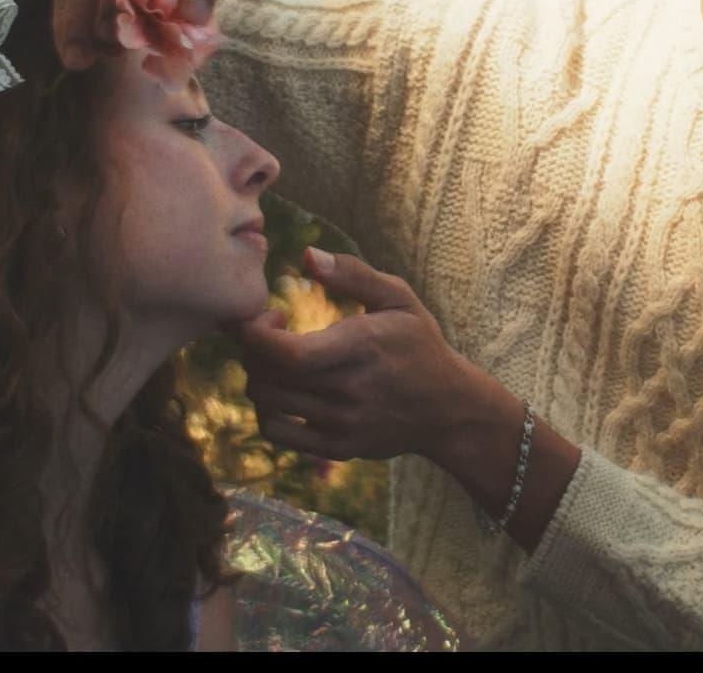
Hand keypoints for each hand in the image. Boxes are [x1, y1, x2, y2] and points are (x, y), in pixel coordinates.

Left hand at [230, 248, 485, 464]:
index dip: (258, 334)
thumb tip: (307, 255)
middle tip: (270, 331)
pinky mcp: (336, 447)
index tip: (271, 315)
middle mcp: (349, 390)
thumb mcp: (399, 298)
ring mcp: (341, 423)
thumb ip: (353, 274)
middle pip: (267, 376)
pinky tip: (281, 391)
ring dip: (258, 376)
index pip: (288, 354)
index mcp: (362, 348)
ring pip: (266, 403)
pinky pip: (276, 433)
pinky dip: (265, 410)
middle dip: (253, 348)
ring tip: (277, 359)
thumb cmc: (418, 343)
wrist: (449, 409)